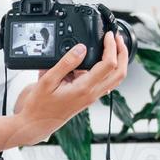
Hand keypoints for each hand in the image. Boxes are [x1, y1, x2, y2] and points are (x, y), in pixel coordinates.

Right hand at [14, 34, 128, 144]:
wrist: (36, 123)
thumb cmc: (39, 105)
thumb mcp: (48, 80)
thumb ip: (66, 63)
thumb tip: (81, 48)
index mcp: (84, 89)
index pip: (108, 65)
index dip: (111, 47)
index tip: (107, 36)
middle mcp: (92, 94)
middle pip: (120, 73)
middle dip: (122, 53)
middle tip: (117, 38)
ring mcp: (92, 97)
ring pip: (115, 79)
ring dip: (118, 61)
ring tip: (112, 46)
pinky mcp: (88, 97)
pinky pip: (105, 83)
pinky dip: (108, 70)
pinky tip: (98, 61)